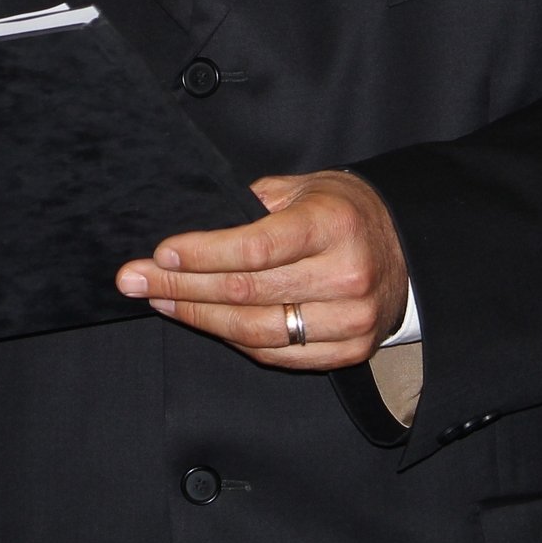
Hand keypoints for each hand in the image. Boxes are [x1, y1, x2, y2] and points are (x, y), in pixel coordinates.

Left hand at [114, 170, 407, 370]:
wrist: (407, 247)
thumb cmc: (343, 211)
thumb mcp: (304, 187)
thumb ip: (252, 205)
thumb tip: (192, 231)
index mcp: (333, 226)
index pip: (255, 248)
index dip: (202, 254)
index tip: (160, 253)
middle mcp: (345, 276)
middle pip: (247, 292)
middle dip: (180, 287)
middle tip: (134, 280)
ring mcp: (350, 320)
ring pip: (257, 331)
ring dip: (198, 317)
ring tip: (160, 300)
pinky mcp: (349, 351)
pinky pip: (277, 355)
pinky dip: (234, 340)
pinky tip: (203, 321)